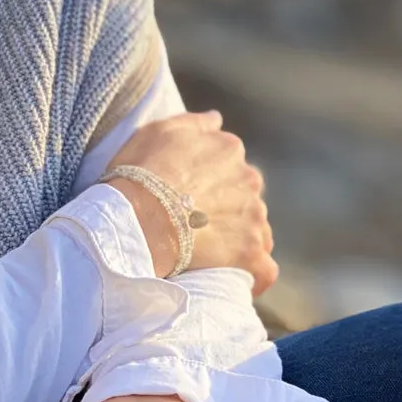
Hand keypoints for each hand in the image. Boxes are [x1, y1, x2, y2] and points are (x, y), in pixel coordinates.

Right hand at [105, 112, 276, 294]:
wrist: (137, 218)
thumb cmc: (140, 173)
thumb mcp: (160, 130)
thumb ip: (195, 125)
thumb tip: (217, 120)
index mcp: (229, 149)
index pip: (231, 167)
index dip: (213, 185)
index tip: (193, 200)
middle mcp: (249, 178)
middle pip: (245, 197)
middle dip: (228, 211)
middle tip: (198, 229)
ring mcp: (253, 215)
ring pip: (255, 229)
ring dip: (239, 240)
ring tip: (211, 257)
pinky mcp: (250, 252)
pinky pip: (264, 269)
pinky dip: (254, 275)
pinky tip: (239, 281)